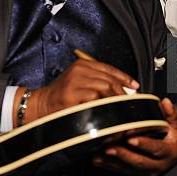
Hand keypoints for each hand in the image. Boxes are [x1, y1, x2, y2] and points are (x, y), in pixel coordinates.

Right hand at [22, 59, 139, 122]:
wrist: (42, 105)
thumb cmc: (63, 96)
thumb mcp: (80, 82)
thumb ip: (98, 81)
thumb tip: (124, 88)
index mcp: (82, 64)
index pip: (109, 68)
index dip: (124, 77)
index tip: (134, 85)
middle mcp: (79, 70)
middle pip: (109, 79)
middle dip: (122, 91)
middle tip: (129, 101)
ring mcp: (75, 81)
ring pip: (104, 88)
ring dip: (115, 99)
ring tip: (121, 107)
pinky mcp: (72, 94)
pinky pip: (94, 98)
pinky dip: (103, 105)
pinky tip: (107, 111)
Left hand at [92, 98, 176, 175]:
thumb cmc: (176, 135)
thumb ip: (171, 113)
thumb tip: (165, 102)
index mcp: (168, 152)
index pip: (155, 149)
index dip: (143, 144)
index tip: (131, 138)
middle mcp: (158, 165)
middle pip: (139, 162)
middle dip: (123, 155)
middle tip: (109, 148)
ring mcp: (148, 171)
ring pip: (128, 168)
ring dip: (112, 162)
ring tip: (98, 154)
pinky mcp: (139, 173)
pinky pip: (123, 171)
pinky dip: (109, 166)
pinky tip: (98, 160)